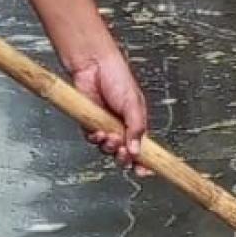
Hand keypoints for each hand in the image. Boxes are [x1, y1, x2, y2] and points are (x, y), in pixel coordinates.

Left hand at [71, 45, 148, 168]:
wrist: (93, 65)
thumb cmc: (117, 76)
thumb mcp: (134, 104)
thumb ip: (137, 128)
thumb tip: (137, 151)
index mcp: (137, 122)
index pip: (143, 147)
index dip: (145, 161)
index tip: (145, 170)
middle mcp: (121, 126)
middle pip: (125, 153)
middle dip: (125, 157)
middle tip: (125, 153)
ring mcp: (105, 126)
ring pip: (108, 149)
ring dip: (110, 147)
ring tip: (111, 137)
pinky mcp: (90, 123)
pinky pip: (93, 139)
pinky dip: (96, 139)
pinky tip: (99, 132)